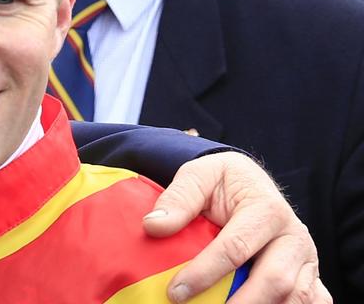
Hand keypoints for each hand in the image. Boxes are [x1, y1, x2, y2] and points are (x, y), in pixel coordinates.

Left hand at [143, 151, 328, 303]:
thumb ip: (178, 198)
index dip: (204, 274)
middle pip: (275, 281)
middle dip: (240, 303)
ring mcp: (306, 259)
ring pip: (297, 297)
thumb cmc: (222, 182)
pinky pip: (314, 301)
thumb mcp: (198, 175)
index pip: (235, 249)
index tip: (176, 292)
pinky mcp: (310, 276)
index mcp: (267, 209)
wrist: (251, 182)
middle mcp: (294, 237)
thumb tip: (153, 226)